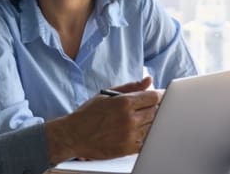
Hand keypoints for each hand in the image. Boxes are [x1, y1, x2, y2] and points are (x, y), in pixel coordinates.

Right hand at [44, 77, 161, 163]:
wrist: (73, 136)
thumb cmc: (88, 114)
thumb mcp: (107, 95)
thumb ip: (131, 87)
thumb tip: (148, 80)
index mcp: (124, 103)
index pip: (153, 97)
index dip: (156, 96)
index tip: (154, 97)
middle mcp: (129, 119)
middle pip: (156, 111)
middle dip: (153, 108)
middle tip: (144, 109)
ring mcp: (130, 135)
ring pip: (153, 126)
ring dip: (149, 122)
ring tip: (136, 120)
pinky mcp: (127, 149)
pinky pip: (146, 141)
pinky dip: (144, 136)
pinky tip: (135, 132)